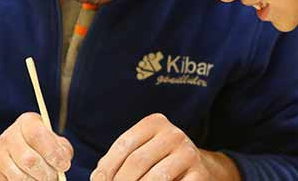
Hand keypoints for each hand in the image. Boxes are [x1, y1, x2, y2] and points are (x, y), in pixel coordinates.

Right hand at [0, 113, 72, 180]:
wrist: (8, 155)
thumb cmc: (38, 147)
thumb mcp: (52, 142)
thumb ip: (62, 149)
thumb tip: (64, 160)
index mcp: (27, 122)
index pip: (37, 134)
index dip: (52, 152)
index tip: (64, 165)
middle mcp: (9, 136)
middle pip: (30, 159)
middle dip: (47, 173)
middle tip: (54, 177)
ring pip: (20, 177)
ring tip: (42, 179)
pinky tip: (31, 180)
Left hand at [91, 113, 236, 180]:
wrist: (199, 168)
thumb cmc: (159, 161)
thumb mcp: (140, 151)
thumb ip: (117, 161)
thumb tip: (97, 177)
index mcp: (155, 123)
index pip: (124, 145)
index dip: (107, 167)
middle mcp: (174, 134)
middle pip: (137, 162)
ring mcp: (189, 154)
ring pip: (155, 178)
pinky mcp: (200, 175)